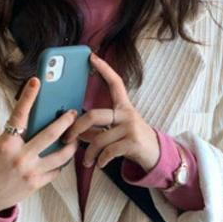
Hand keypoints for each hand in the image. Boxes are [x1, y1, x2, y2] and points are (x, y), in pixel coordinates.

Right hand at [0, 76, 79, 213]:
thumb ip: (14, 137)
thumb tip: (34, 124)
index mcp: (6, 144)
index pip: (20, 115)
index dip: (29, 96)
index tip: (36, 82)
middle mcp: (20, 157)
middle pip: (51, 134)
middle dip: (65, 122)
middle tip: (72, 114)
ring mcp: (30, 172)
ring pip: (61, 155)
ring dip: (71, 145)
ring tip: (74, 139)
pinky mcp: (36, 184)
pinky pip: (56, 171)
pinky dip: (60, 164)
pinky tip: (61, 159)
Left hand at [61, 52, 160, 171]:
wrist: (155, 155)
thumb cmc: (131, 141)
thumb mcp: (115, 131)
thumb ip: (96, 129)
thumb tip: (72, 130)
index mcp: (123, 107)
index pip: (115, 83)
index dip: (104, 69)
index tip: (91, 57)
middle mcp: (127, 114)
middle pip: (93, 115)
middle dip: (75, 128)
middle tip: (67, 138)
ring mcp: (131, 128)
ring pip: (99, 139)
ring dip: (89, 154)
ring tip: (87, 162)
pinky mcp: (133, 143)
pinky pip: (108, 151)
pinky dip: (100, 160)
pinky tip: (99, 164)